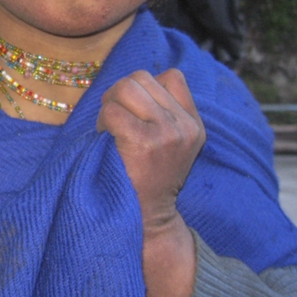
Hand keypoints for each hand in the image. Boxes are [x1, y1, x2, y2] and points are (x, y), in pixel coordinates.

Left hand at [96, 69, 204, 233]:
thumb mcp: (170, 145)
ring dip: (109, 104)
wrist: (148, 220)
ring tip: (109, 128)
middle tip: (112, 120)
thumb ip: (162, 113)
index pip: (172, 76)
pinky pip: (112, 111)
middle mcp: (185, 126)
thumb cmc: (147, 180)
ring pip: (126, 87)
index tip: (133, 110)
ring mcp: (167, 133)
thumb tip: (132, 82)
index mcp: (194, 124)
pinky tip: (105, 138)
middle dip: (118, 93)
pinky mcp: (145, 142)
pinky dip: (102, 121)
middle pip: (141, 77)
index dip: (144, 86)